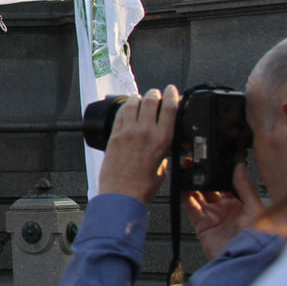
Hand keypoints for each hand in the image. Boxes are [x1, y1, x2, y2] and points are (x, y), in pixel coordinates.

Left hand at [97, 85, 179, 202]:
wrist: (121, 194)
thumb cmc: (142, 186)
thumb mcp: (164, 167)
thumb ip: (164, 151)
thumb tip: (163, 143)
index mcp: (163, 140)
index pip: (170, 108)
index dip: (172, 95)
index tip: (172, 90)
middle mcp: (145, 131)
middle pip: (151, 100)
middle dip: (156, 94)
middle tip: (157, 93)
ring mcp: (128, 131)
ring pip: (134, 103)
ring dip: (140, 98)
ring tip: (143, 97)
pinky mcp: (114, 134)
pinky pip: (121, 113)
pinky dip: (126, 106)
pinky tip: (129, 106)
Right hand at [184, 164, 264, 259]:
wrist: (244, 259)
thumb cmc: (256, 240)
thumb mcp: (255, 208)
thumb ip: (245, 187)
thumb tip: (240, 167)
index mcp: (241, 205)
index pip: (226, 184)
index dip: (218, 173)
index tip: (212, 161)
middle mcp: (226, 209)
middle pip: (209, 188)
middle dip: (202, 175)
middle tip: (196, 163)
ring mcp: (212, 216)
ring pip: (198, 195)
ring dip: (191, 182)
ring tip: (186, 170)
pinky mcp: (201, 224)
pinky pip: (189, 206)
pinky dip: (183, 195)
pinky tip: (181, 185)